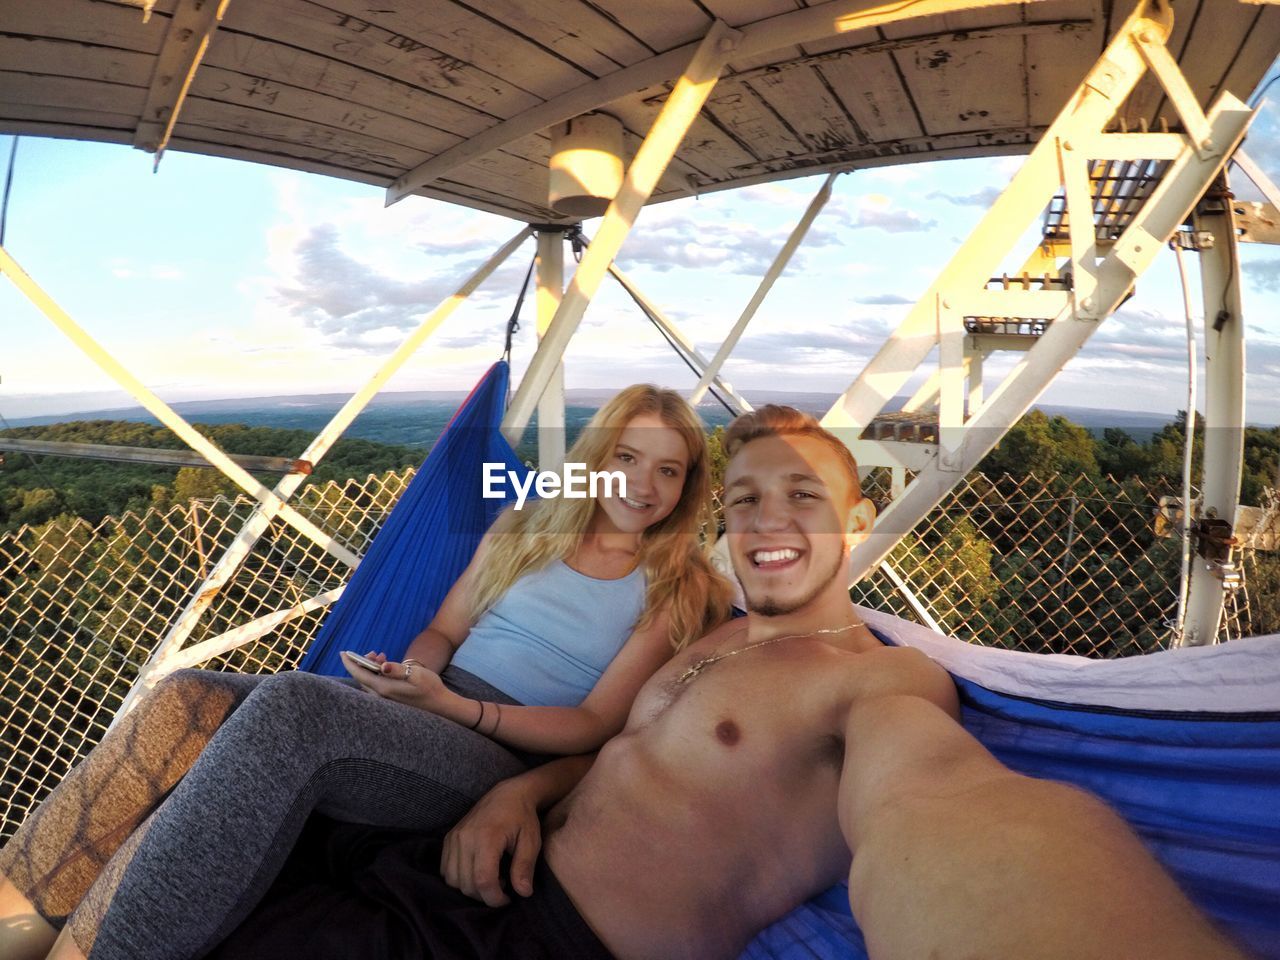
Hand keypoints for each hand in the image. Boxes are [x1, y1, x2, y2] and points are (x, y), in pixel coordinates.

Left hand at [339, 651, 445, 710]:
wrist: (439, 705)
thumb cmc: (430, 687)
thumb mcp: (416, 674)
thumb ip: (397, 670)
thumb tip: (382, 666)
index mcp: (385, 688)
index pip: (360, 674)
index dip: (350, 662)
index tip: (342, 652)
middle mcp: (381, 697)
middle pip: (362, 678)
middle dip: (362, 663)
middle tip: (373, 652)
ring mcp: (385, 700)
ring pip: (368, 682)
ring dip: (370, 668)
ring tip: (381, 657)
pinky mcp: (389, 701)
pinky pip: (375, 686)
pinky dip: (375, 675)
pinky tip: (385, 668)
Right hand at [441, 778, 541, 906]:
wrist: (508, 793)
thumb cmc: (523, 817)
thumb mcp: (531, 841)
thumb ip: (525, 867)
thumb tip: (523, 893)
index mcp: (487, 837)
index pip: (483, 880)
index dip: (494, 898)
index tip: (508, 899)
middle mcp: (465, 838)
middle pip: (467, 884)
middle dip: (485, 896)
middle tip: (503, 888)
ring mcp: (454, 837)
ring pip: (453, 880)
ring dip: (471, 889)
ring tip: (490, 878)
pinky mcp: (448, 838)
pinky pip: (445, 870)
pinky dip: (459, 878)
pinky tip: (476, 872)